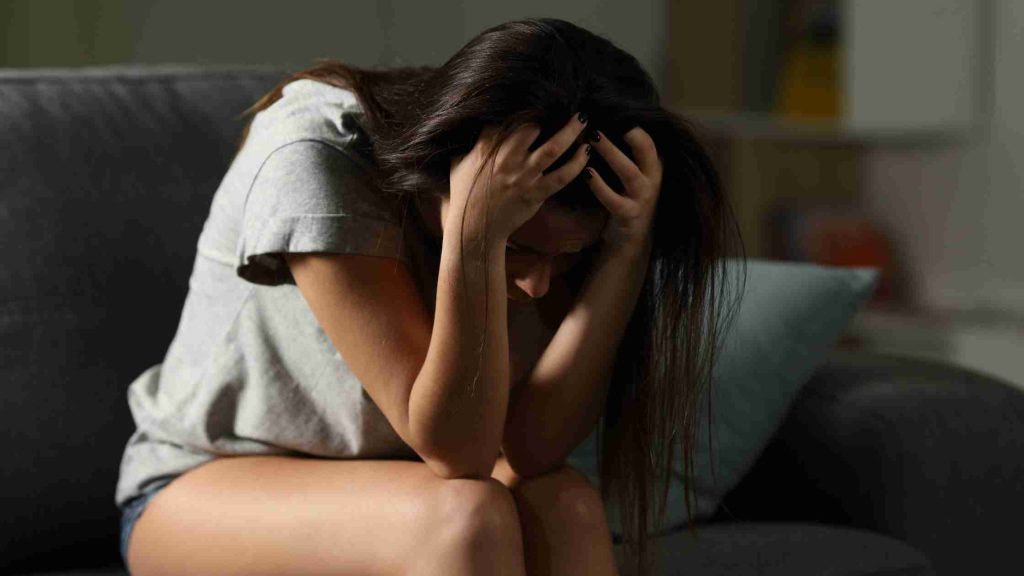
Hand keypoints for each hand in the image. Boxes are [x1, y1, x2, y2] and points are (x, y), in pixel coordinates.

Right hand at [449, 112, 591, 242]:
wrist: (474, 227)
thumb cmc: (465, 195)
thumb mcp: (459, 163)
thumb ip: (472, 143)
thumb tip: (476, 125)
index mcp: (486, 147)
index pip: (506, 117)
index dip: (523, 106)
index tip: (537, 99)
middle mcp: (506, 158)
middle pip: (532, 126)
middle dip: (549, 113)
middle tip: (564, 106)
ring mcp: (523, 176)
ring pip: (553, 148)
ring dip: (571, 131)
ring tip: (582, 120)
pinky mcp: (536, 193)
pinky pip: (562, 176)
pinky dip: (577, 164)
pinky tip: (586, 152)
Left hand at [585, 126, 661, 251]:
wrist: (631, 238)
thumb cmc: (627, 198)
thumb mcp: (633, 173)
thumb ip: (626, 153)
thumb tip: (602, 123)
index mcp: (653, 166)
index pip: (649, 139)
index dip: (634, 125)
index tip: (614, 111)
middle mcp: (652, 179)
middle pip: (646, 150)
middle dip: (628, 133)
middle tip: (605, 119)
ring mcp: (642, 198)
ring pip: (629, 172)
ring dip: (611, 154)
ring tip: (592, 140)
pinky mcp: (628, 214)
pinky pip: (613, 199)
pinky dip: (600, 186)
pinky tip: (587, 174)